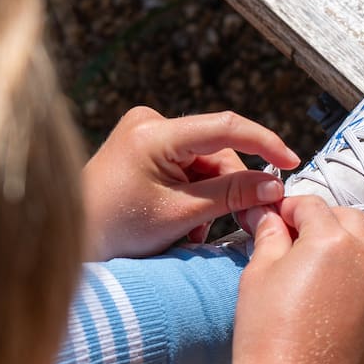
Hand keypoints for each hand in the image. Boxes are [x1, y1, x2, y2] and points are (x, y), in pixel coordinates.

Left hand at [81, 106, 299, 260]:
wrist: (72, 241)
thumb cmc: (117, 230)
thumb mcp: (181, 215)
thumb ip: (231, 196)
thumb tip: (275, 186)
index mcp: (154, 133)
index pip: (225, 127)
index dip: (265, 143)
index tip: (290, 164)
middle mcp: (149, 122)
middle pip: (216, 151)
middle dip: (227, 189)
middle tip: (226, 228)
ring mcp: (144, 132)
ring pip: (205, 163)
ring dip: (209, 198)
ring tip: (190, 233)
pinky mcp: (144, 146)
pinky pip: (187, 166)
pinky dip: (193, 194)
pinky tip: (180, 221)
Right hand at [230, 194, 363, 363]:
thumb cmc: (267, 331)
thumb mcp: (259, 273)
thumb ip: (270, 237)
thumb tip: (269, 216)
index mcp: (331, 239)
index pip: (311, 206)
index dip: (289, 207)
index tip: (275, 217)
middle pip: (348, 219)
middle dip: (321, 221)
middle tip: (293, 238)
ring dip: (350, 242)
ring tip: (320, 261)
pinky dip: (362, 271)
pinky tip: (335, 289)